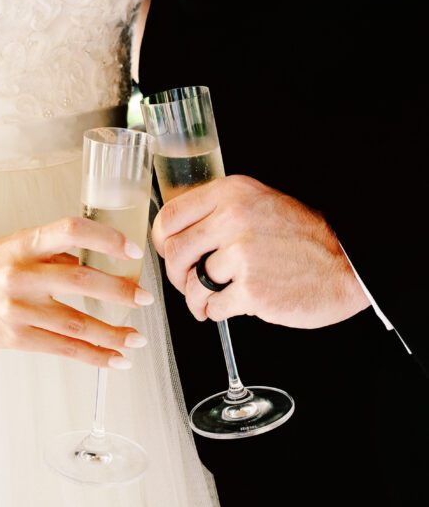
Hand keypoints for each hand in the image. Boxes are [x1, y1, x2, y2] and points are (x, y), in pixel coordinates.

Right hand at [0, 217, 153, 366]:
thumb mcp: (16, 244)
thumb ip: (53, 252)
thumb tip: (92, 262)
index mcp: (23, 244)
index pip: (69, 231)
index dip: (104, 238)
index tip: (130, 249)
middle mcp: (21, 274)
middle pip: (79, 281)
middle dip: (118, 291)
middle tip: (145, 297)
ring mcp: (17, 309)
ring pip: (75, 322)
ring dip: (113, 332)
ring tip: (137, 337)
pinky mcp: (15, 338)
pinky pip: (62, 348)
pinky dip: (93, 355)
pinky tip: (114, 358)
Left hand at [151, 175, 367, 328]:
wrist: (345, 263)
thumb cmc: (301, 236)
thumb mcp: (258, 203)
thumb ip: (220, 211)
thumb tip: (180, 232)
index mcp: (231, 194)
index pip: (170, 215)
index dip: (162, 240)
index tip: (167, 252)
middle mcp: (232, 219)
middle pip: (174, 252)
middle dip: (176, 275)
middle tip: (187, 283)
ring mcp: (242, 255)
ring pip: (191, 284)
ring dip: (196, 299)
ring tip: (208, 302)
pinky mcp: (252, 290)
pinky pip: (213, 307)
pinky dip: (217, 313)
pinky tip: (230, 307)